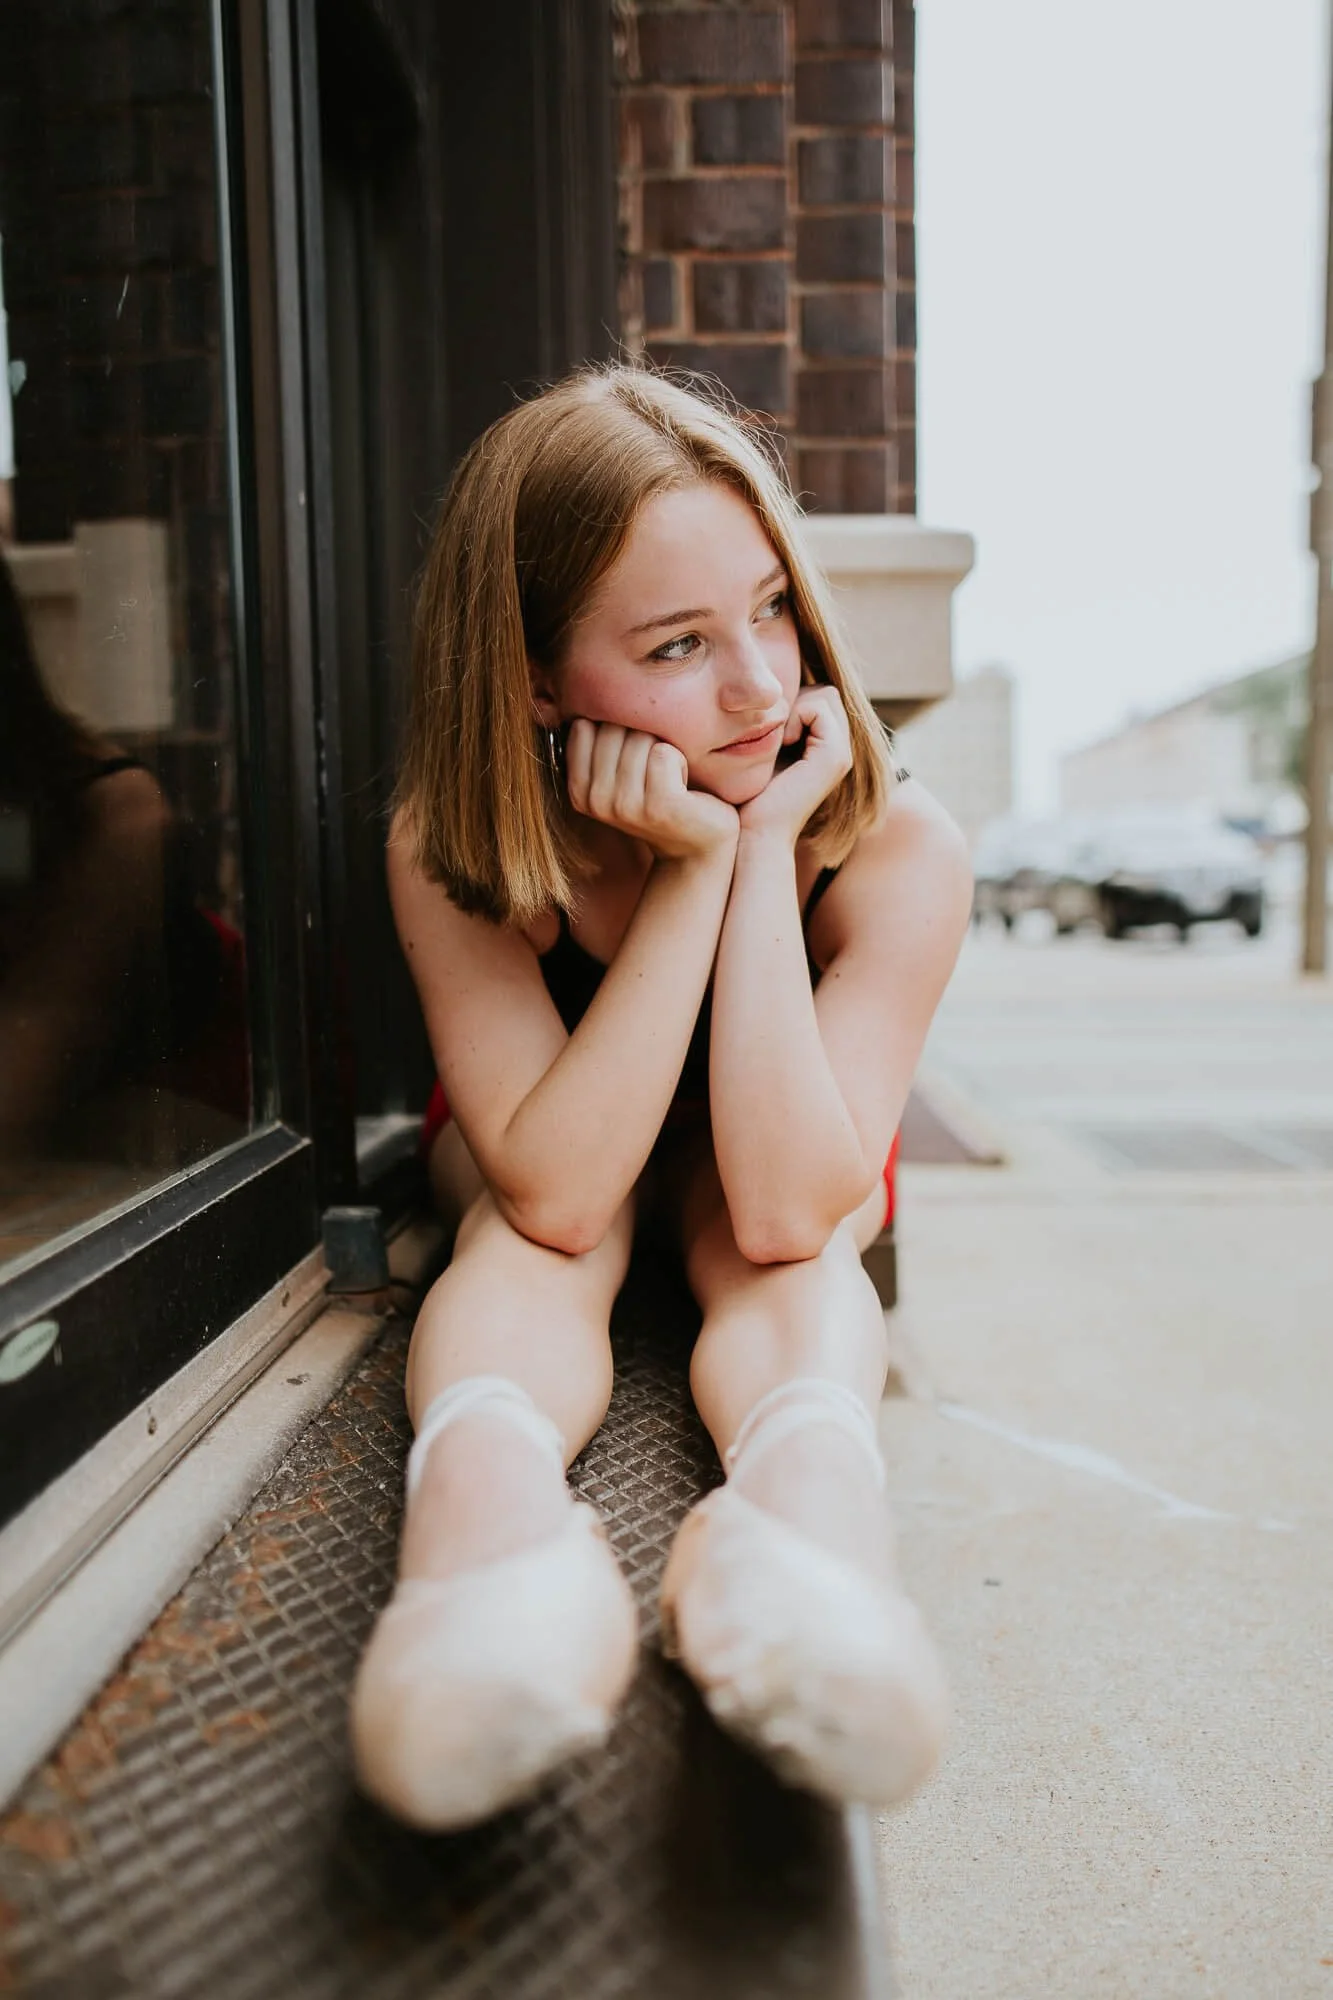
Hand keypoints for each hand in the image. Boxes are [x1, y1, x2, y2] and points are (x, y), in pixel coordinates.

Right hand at [565, 720, 739, 862]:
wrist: (697, 843)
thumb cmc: (660, 795)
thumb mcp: (618, 771)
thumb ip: (594, 742)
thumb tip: (568, 692)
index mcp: (579, 791)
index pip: (585, 726)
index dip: (615, 731)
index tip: (630, 760)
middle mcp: (596, 801)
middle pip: (613, 728)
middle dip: (641, 738)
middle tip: (654, 772)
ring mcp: (626, 806)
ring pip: (640, 738)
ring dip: (663, 750)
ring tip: (668, 779)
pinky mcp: (659, 805)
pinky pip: (664, 753)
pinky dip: (680, 760)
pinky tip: (682, 786)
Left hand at [738, 686, 851, 844]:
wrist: (754, 832)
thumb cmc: (750, 796)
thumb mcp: (763, 752)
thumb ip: (776, 725)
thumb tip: (765, 690)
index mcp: (828, 748)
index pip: (820, 696)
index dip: (792, 702)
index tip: (771, 732)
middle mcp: (841, 749)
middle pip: (826, 691)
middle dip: (796, 701)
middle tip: (775, 733)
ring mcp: (842, 753)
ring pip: (825, 694)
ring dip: (795, 708)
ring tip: (778, 739)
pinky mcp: (835, 756)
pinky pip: (819, 706)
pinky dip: (796, 716)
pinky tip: (782, 742)